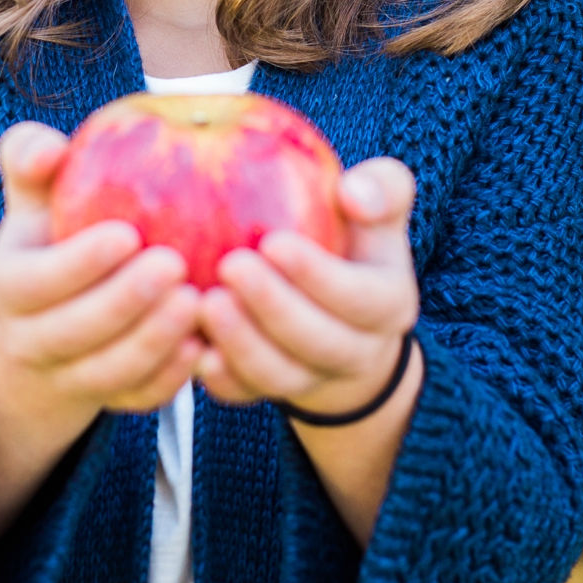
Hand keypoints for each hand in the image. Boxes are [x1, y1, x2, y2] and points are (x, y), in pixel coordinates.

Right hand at [0, 121, 203, 418]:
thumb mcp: (38, 192)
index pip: (31, 283)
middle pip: (69, 334)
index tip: (129, 233)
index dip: (77, 264)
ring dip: (152, 342)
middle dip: (123, 303)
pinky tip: (205, 345)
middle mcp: (27, 340)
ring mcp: (68, 377)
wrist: (58, 312)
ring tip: (197, 301)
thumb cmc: (58, 230)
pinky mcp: (110, 400)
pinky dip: (170, 376)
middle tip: (175, 264)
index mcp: (5, 286)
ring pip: (106, 373)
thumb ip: (32, 157)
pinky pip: (138, 398)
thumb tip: (49, 149)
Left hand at [194, 157, 418, 418]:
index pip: (360, 297)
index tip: (274, 241)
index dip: (318, 275)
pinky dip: (221, 377)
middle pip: (321, 343)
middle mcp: (358, 351)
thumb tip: (354, 192)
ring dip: (242, 344)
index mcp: (388, 304)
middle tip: (230, 266)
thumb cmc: (352, 238)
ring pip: (281, 376)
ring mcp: (313, 377)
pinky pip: (246, 394)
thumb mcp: (379, 206)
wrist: (341, 311)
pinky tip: (194, 349)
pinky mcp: (270, 390)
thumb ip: (382, 188)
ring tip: (206, 303)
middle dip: (274, 308)